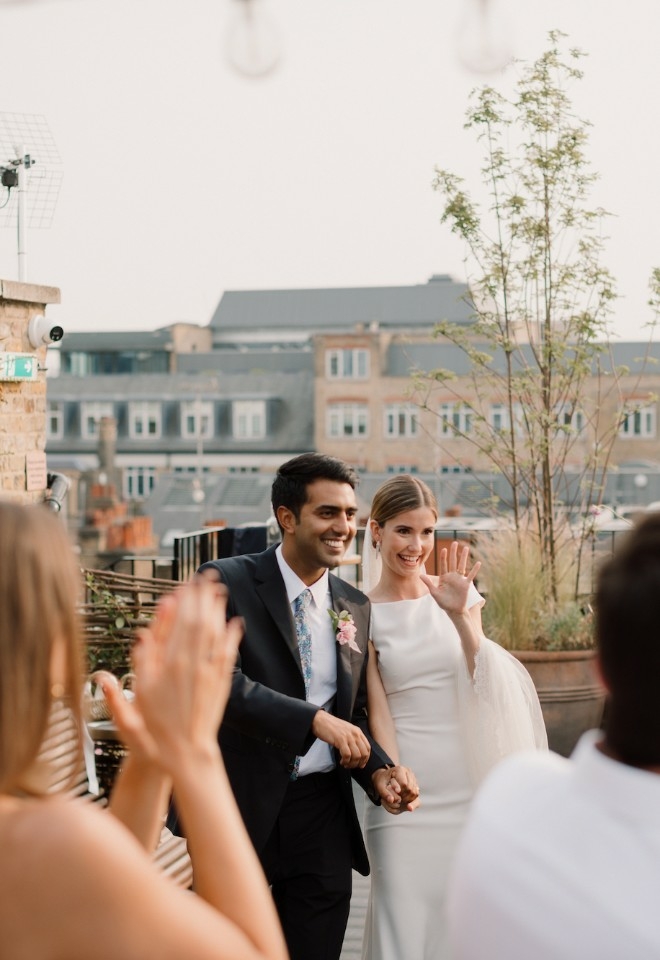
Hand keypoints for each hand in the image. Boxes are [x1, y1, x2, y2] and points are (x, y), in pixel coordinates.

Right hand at [102, 580, 242, 774]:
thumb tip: (142, 636)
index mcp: (168, 667)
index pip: (177, 624)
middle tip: (207, 575)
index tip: (185, 584)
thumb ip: (138, 668)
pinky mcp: (221, 684)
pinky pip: (228, 653)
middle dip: (203, 596)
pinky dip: (232, 636)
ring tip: (219, 589)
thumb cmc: (154, 733)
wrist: (186, 757)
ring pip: (215, 633)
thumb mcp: (132, 702)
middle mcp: (191, 666)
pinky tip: (235, 622)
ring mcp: (209, 674)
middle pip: (199, 622)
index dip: (183, 602)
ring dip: (218, 609)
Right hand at [311, 711, 370, 767]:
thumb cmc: (332, 727)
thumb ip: (354, 741)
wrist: (321, 720)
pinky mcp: (340, 740)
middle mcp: (355, 734)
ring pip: (356, 756)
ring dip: (351, 764)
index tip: (360, 764)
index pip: (368, 748)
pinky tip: (341, 761)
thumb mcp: (347, 731)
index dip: (365, 759)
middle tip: (351, 766)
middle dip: (359, 763)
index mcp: (358, 732)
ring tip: (345, 764)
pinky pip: (347, 755)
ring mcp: (348, 737)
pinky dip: (345, 761)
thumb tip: (359, 756)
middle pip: (364, 754)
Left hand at [372, 765, 419, 813]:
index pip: (404, 784)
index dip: (399, 792)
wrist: (386, 779)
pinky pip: (417, 798)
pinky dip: (412, 803)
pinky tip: (408, 806)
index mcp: (400, 770)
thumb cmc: (382, 781)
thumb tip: (392, 800)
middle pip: (410, 789)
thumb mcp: (379, 786)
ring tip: (399, 802)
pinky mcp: (416, 786)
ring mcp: (413, 779)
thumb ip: (384, 793)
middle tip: (394, 800)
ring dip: (407, 800)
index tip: (393, 797)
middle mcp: (409, 773)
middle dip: (403, 797)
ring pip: (415, 793)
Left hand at [420, 540, 480, 616]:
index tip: (444, 549)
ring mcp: (459, 579)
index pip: (443, 565)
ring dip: (463, 557)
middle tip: (455, 542)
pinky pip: (471, 576)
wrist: (453, 610)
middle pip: (453, 562)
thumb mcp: (434, 593)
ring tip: (466, 548)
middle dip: (453, 552)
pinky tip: (478, 563)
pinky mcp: (466, 584)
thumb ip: (428, 583)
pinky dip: (474, 570)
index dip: (443, 557)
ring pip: (462, 566)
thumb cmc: (443, 602)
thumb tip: (420, 575)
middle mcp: (452, 576)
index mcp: (444, 577)